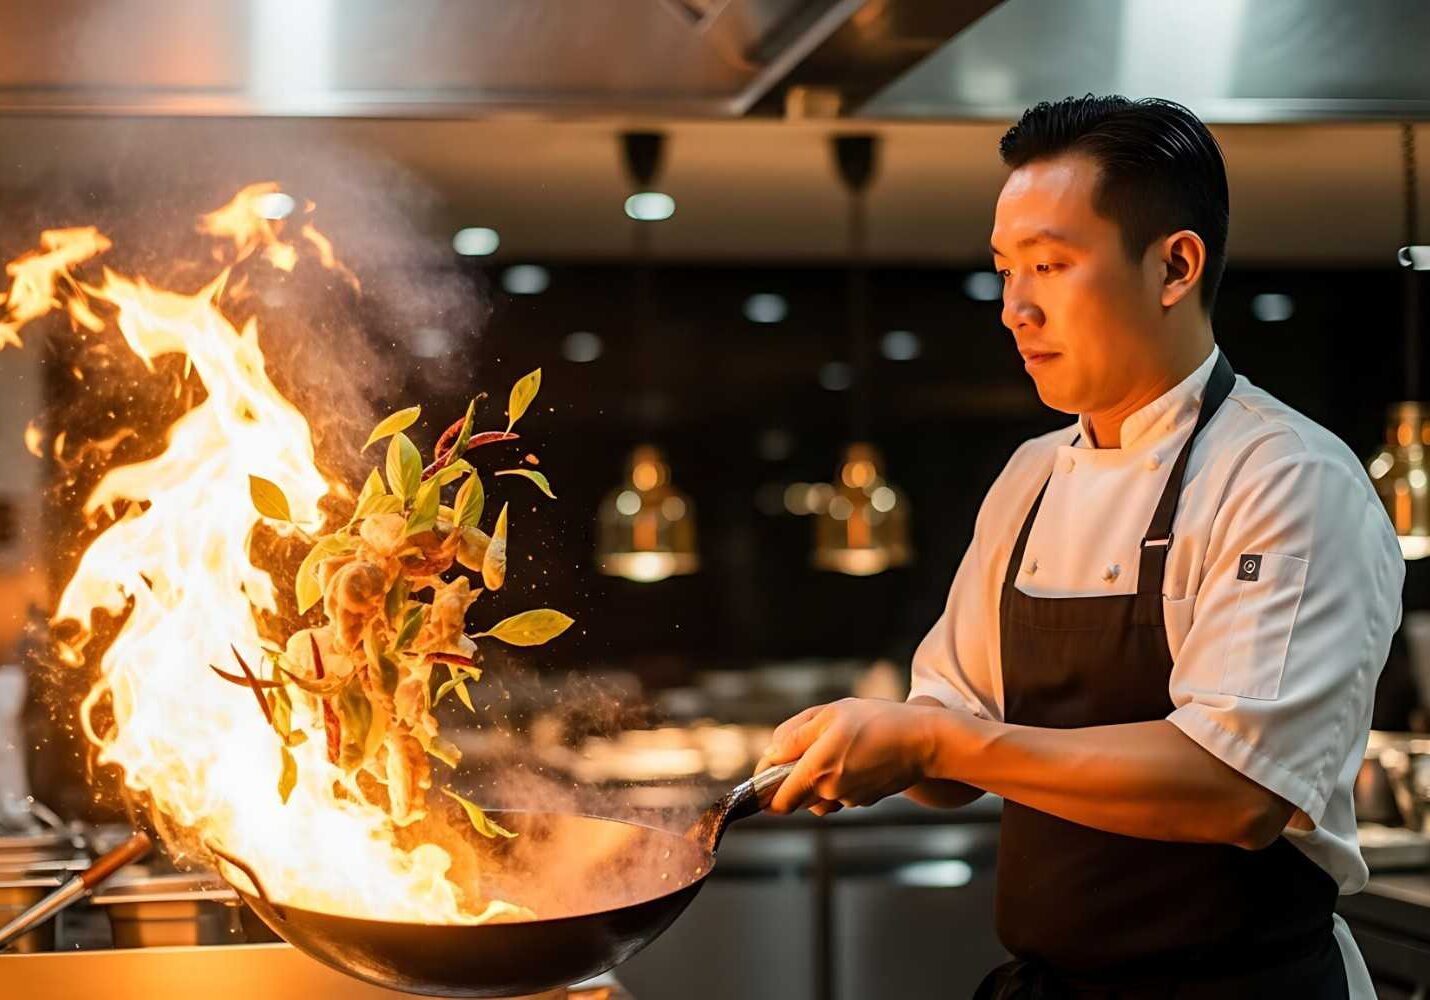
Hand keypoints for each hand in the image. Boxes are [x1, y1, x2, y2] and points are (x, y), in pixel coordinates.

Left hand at [754, 698, 942, 814]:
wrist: (924, 741)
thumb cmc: (877, 721)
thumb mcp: (830, 715)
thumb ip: (794, 735)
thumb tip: (771, 754)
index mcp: (816, 770)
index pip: (777, 801)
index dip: (764, 788)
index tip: (766, 770)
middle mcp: (830, 791)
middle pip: (794, 800)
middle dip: (791, 779)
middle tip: (804, 749)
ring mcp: (849, 799)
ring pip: (817, 798)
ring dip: (814, 781)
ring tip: (833, 750)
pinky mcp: (865, 800)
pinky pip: (839, 795)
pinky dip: (837, 781)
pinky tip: (853, 758)